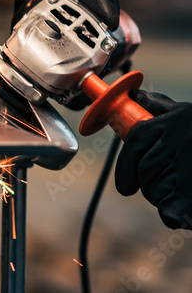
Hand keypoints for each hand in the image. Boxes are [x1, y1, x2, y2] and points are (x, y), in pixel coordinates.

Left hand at [115, 90, 191, 229]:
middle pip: (144, 171)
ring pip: (155, 191)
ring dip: (164, 197)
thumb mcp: (189, 114)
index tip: (125, 186)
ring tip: (187, 188)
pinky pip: (169, 212)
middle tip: (168, 187)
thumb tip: (136, 96)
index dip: (125, 167)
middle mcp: (176, 142)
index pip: (135, 142)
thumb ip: (160, 106)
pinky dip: (174, 215)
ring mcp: (184, 169)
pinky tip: (186, 209)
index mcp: (172, 122)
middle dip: (149, 184)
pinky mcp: (188, 197)